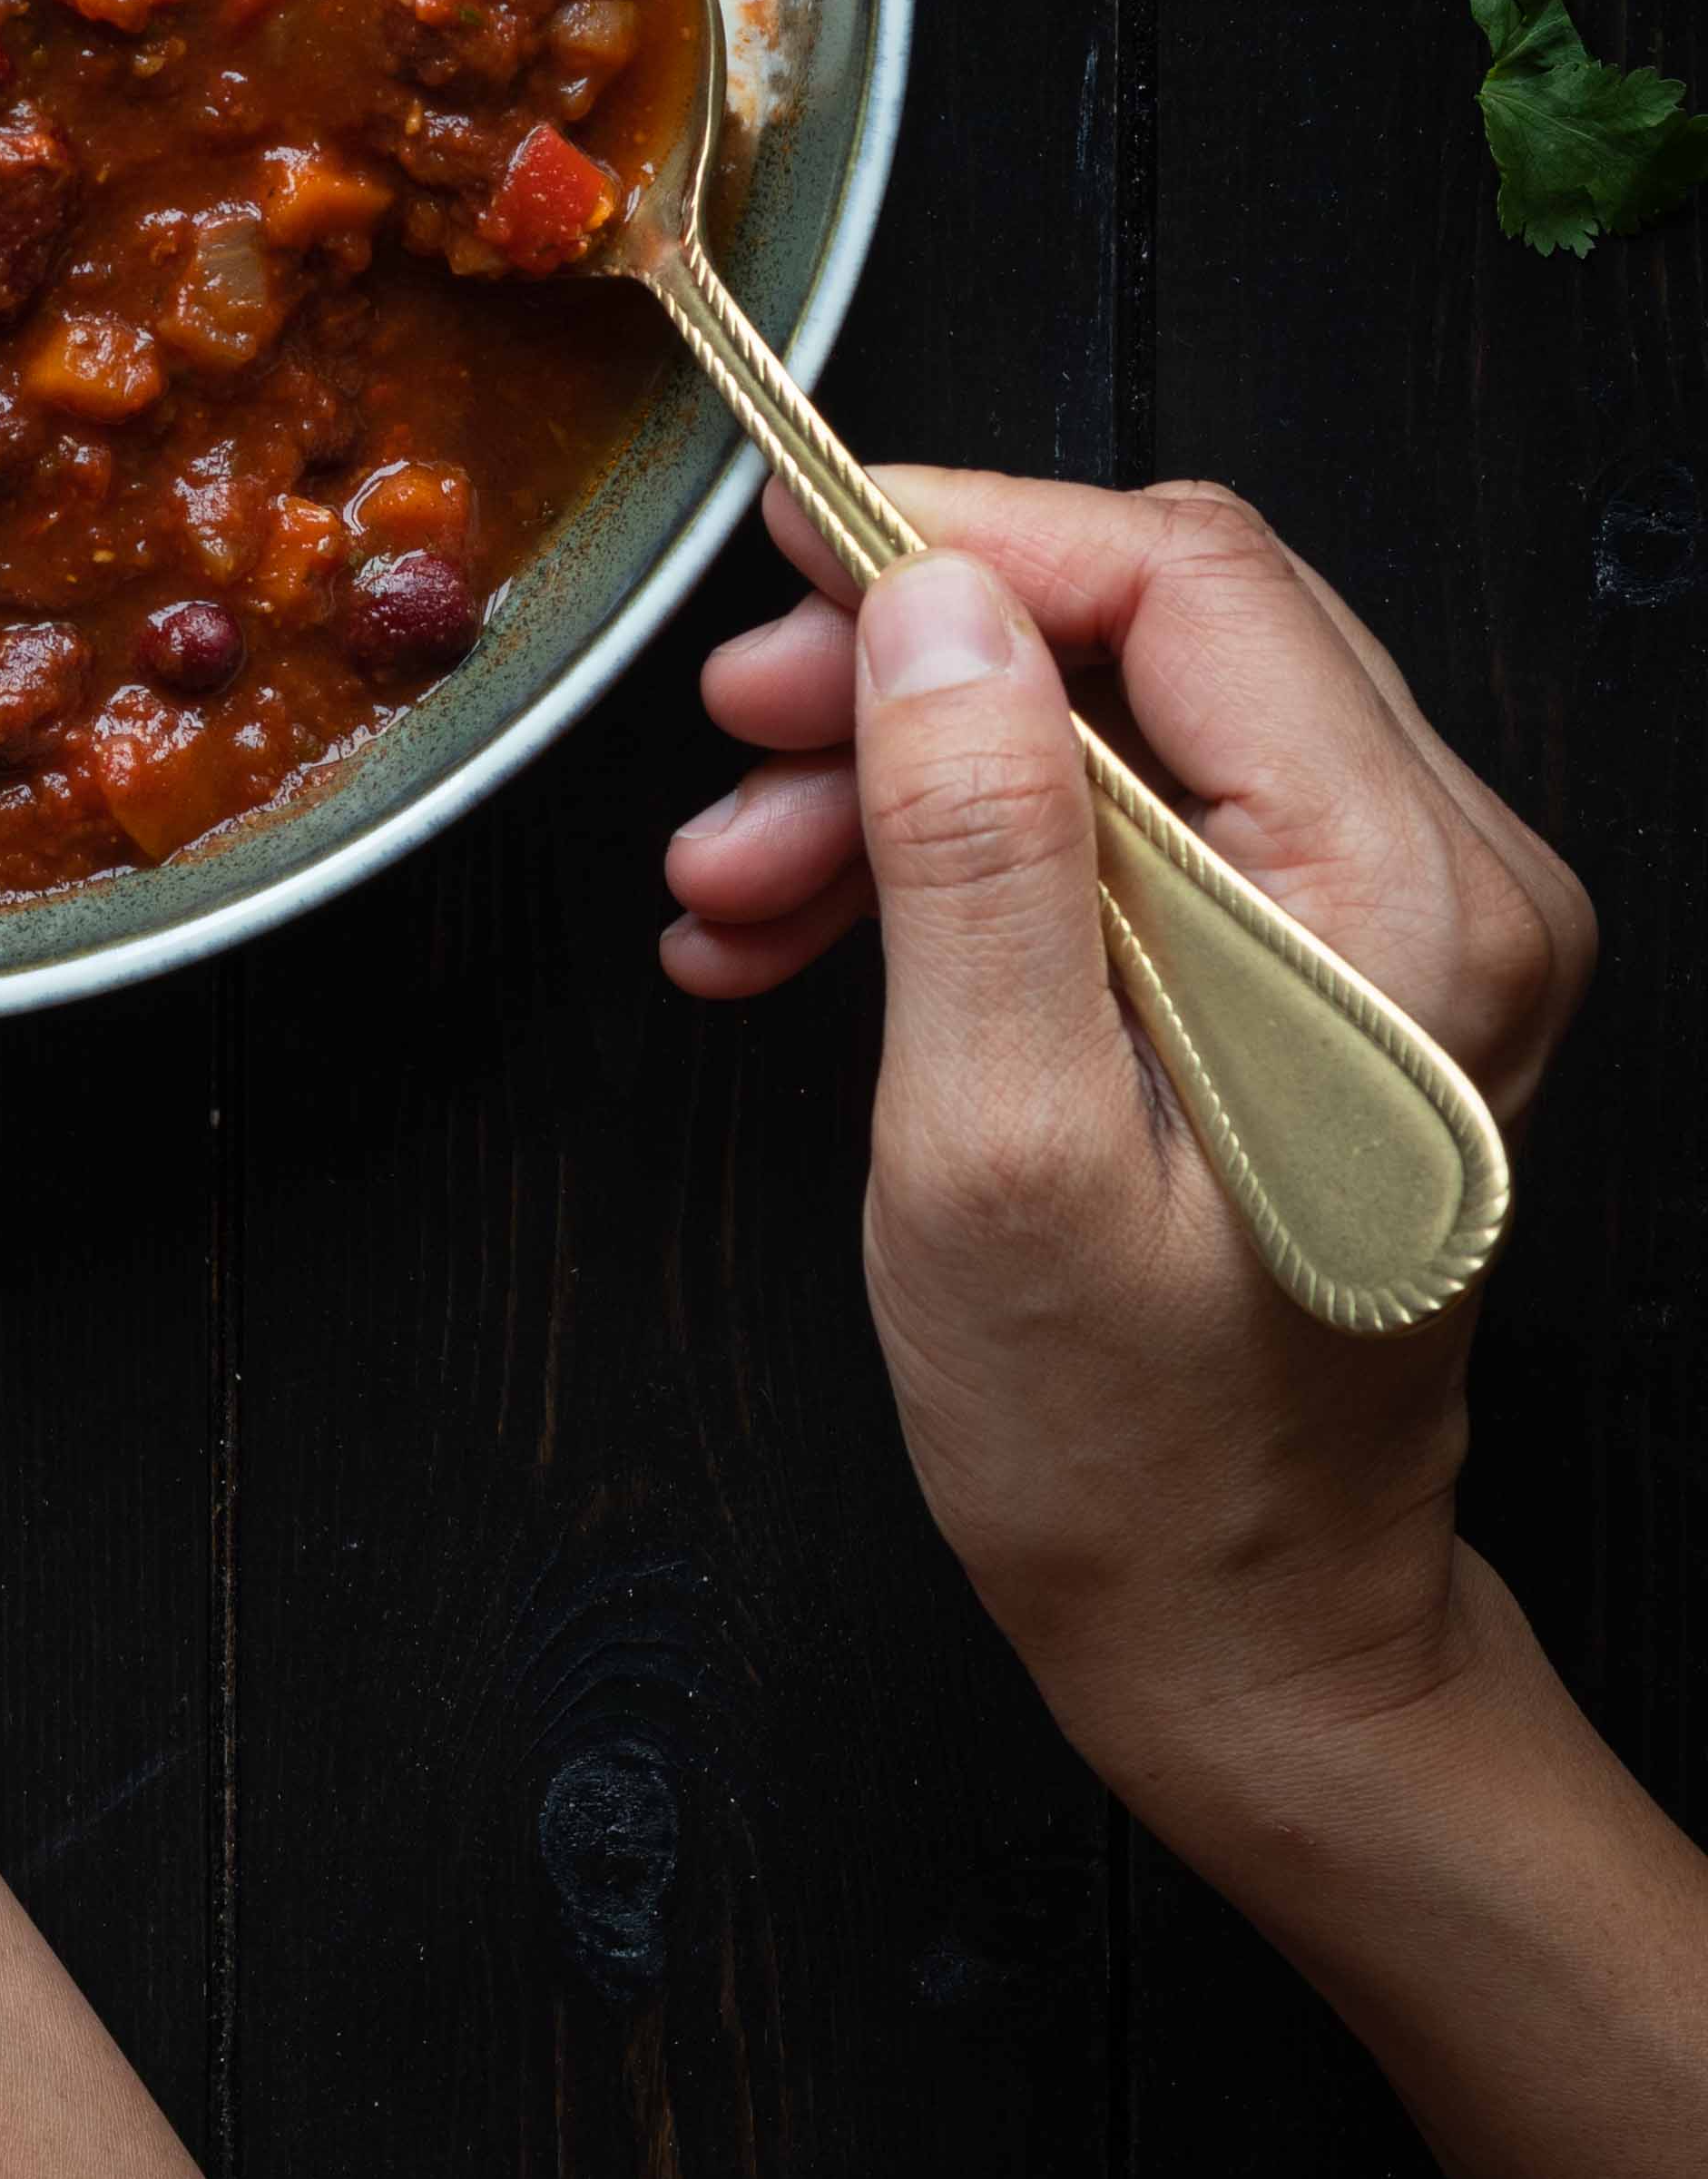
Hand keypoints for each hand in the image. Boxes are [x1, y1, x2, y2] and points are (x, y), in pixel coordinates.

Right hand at [660, 472, 1592, 1849]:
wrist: (1243, 1638)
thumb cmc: (1132, 1454)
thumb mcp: (997, 1150)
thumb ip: (974, 850)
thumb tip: (931, 600)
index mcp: (1408, 908)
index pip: (1188, 584)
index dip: (967, 540)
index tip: (784, 561)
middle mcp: (1449, 881)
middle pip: (1155, 630)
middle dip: (912, 671)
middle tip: (729, 749)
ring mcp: (1402, 920)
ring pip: (1123, 717)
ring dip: (908, 770)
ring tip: (733, 889)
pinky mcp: (1334, 962)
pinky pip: (1138, 820)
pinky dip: (964, 849)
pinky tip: (804, 933)